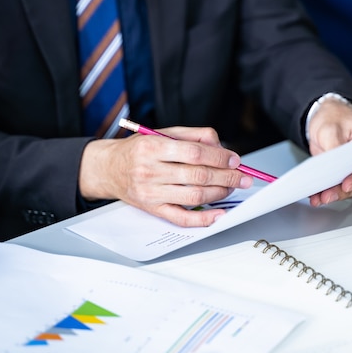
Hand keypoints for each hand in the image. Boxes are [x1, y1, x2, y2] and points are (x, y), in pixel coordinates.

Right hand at [78, 127, 252, 226]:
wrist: (108, 169)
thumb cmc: (138, 150)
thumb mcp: (161, 133)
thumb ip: (192, 136)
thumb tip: (221, 147)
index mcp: (152, 147)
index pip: (194, 153)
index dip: (219, 157)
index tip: (235, 159)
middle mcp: (150, 171)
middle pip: (198, 176)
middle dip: (227, 176)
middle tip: (243, 176)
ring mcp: (151, 193)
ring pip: (194, 196)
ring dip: (220, 193)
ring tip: (232, 187)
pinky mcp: (153, 210)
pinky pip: (182, 218)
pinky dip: (204, 219)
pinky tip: (219, 214)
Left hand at [306, 99, 351, 205]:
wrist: (328, 119)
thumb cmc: (336, 118)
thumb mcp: (330, 129)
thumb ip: (334, 147)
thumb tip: (334, 166)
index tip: (347, 185)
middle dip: (344, 190)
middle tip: (328, 195)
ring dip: (337, 194)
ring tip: (320, 197)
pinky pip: (346, 188)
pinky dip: (333, 192)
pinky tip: (319, 195)